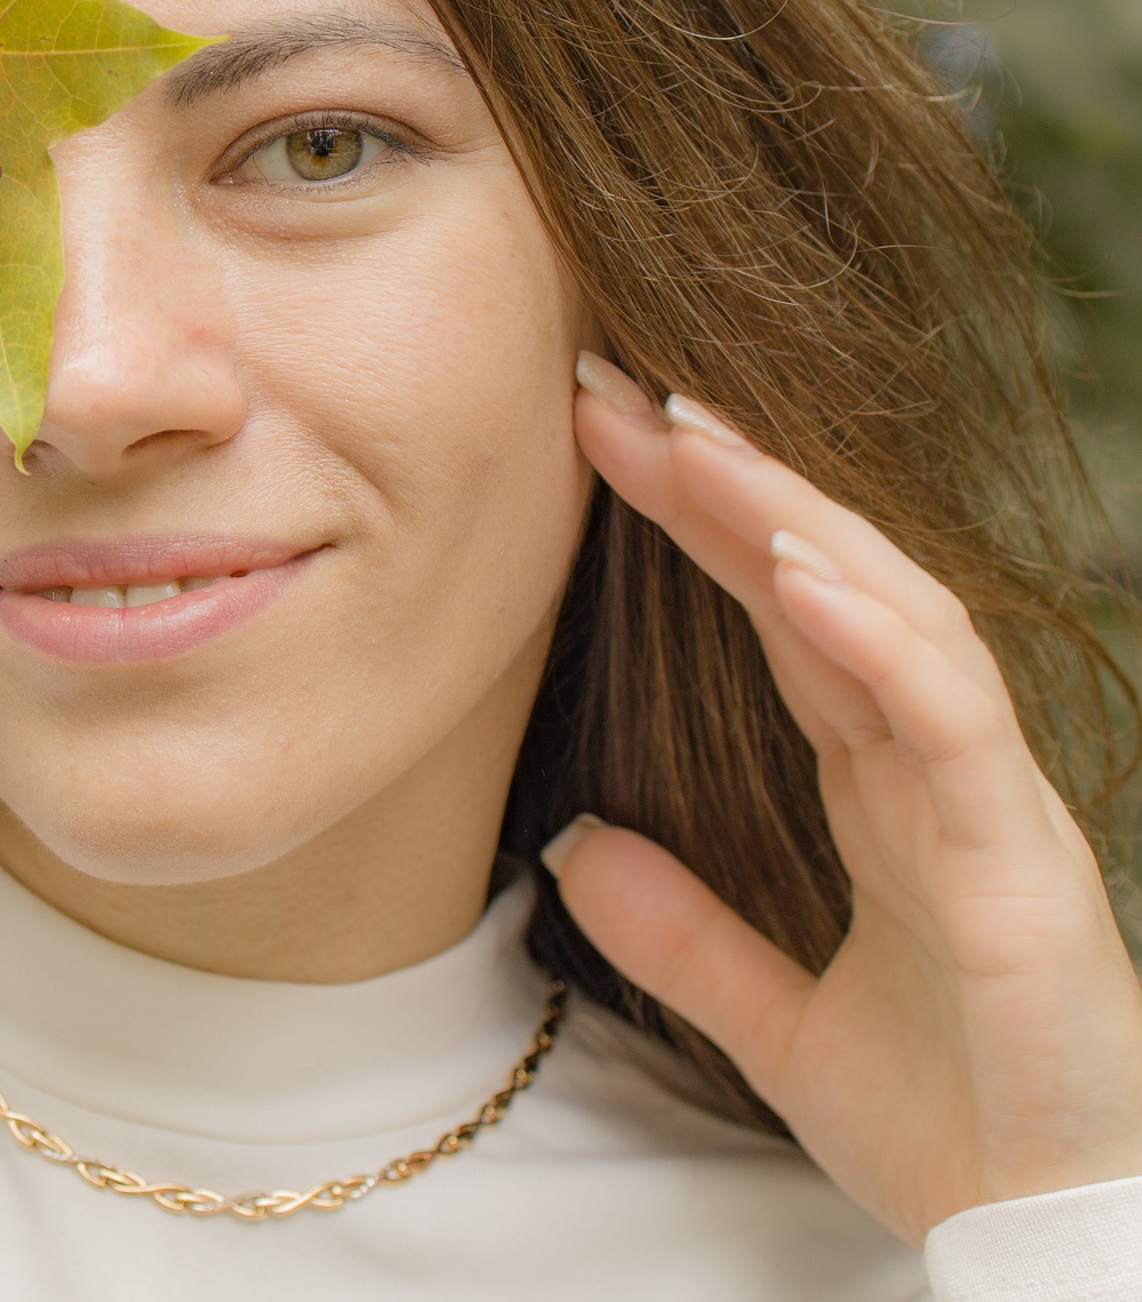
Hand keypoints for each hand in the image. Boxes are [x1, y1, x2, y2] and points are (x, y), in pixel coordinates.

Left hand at [557, 352, 1141, 1243]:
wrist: (1034, 1234)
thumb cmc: (943, 1120)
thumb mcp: (770, 1018)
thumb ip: (680, 930)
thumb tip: (569, 848)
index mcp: (880, 787)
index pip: (776, 615)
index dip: (694, 521)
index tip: (593, 439)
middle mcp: (933, 770)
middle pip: (822, 583)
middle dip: (721, 478)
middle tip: (611, 387)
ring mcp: (983, 803)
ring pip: (894, 616)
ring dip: (793, 517)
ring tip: (694, 438)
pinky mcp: (1017, 862)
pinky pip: (949, 719)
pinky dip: (875, 633)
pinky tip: (799, 569)